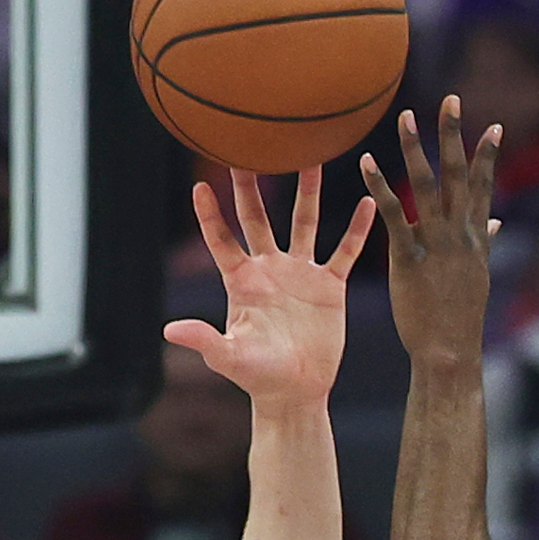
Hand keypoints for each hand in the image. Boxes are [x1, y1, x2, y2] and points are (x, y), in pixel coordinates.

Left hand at [167, 168, 372, 411]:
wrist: (295, 393)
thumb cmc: (258, 378)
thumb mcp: (229, 359)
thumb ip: (203, 340)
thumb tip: (170, 330)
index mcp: (242, 282)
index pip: (222, 240)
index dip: (211, 215)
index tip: (200, 185)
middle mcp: (270, 269)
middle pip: (259, 217)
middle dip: (253, 184)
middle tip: (251, 146)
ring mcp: (300, 274)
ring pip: (305, 221)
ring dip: (308, 190)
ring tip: (313, 155)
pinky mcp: (329, 287)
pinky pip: (344, 251)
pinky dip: (357, 229)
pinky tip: (368, 200)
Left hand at [359, 100, 501, 373]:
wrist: (449, 353)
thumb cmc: (460, 320)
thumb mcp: (478, 277)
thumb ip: (484, 241)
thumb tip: (496, 220)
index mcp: (474, 238)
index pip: (484, 188)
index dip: (488, 157)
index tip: (494, 126)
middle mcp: (458, 234)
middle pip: (458, 175)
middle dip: (455, 135)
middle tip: (451, 99)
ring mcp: (435, 244)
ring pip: (426, 187)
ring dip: (415, 149)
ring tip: (404, 117)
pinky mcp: (408, 257)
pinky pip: (392, 214)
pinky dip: (379, 186)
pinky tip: (366, 162)